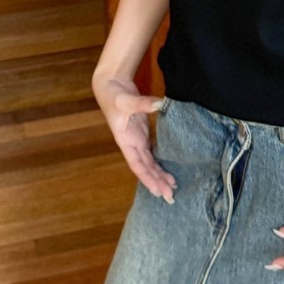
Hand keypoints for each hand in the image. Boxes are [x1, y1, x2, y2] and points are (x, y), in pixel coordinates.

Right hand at [93, 73, 176, 202]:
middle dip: (157, 182)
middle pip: (145, 168)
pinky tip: (167, 172)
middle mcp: (132, 144)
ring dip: (159, 176)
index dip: (147, 178)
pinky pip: (152, 153)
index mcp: (125, 140)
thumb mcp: (128, 99)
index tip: (157, 191)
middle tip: (171, 196)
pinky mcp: (143, 133)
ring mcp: (138, 140)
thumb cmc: (115, 95)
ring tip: (172, 187)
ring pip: (149, 163)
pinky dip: (159, 163)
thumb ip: (143, 103)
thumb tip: (160, 104)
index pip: (137, 164)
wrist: (111, 86)